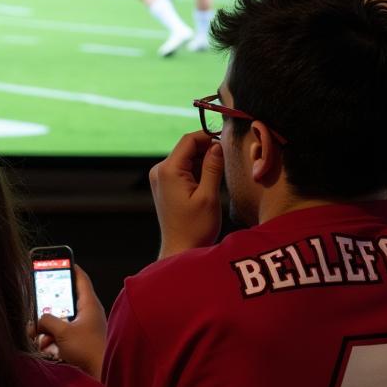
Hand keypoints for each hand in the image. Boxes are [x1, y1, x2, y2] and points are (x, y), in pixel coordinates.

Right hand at [32, 266, 106, 379]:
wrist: (104, 377)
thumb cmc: (91, 351)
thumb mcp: (63, 332)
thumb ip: (46, 320)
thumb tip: (37, 320)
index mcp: (88, 304)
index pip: (80, 277)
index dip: (69, 267)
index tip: (59, 261)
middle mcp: (88, 314)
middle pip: (64, 301)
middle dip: (47, 308)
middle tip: (36, 309)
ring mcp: (84, 329)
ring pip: (60, 321)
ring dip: (46, 329)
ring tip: (39, 338)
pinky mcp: (81, 343)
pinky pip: (62, 336)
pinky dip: (52, 341)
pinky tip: (46, 349)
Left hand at [149, 131, 223, 258]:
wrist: (180, 249)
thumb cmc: (195, 227)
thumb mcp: (209, 196)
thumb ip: (213, 167)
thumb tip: (218, 145)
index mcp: (168, 170)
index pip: (189, 140)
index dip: (208, 136)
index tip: (227, 141)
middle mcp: (159, 171)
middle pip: (187, 148)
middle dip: (207, 150)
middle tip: (227, 162)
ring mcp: (160, 178)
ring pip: (186, 158)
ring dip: (203, 162)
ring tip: (218, 178)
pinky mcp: (164, 186)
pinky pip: (183, 170)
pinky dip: (197, 171)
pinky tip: (208, 184)